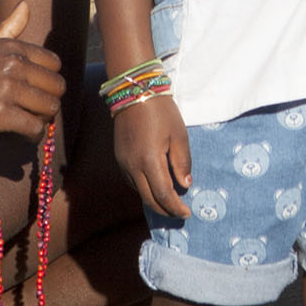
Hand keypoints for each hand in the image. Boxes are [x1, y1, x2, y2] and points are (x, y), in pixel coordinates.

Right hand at [0, 1, 62, 141]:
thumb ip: (8, 27)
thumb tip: (25, 3)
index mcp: (11, 47)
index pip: (54, 63)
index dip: (49, 79)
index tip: (38, 90)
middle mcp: (12, 65)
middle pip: (57, 86)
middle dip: (50, 100)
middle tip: (36, 109)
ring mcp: (6, 89)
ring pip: (50, 107)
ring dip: (43, 119)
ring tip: (30, 122)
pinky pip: (34, 127)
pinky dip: (34, 135)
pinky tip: (25, 135)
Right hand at [113, 92, 191, 217]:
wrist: (134, 92)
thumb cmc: (161, 111)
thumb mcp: (179, 135)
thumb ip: (182, 162)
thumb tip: (185, 185)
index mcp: (149, 161)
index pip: (163, 194)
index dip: (175, 207)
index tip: (187, 213)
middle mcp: (132, 166)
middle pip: (149, 199)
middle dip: (165, 210)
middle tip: (179, 214)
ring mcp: (123, 163)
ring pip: (138, 192)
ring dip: (154, 200)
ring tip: (170, 202)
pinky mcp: (119, 158)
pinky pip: (132, 181)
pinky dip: (145, 188)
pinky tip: (156, 186)